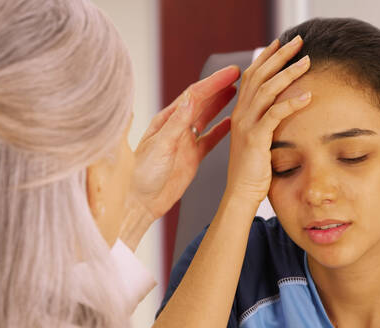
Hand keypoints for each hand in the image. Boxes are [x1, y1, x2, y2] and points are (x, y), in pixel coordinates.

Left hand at [130, 66, 240, 222]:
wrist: (140, 202)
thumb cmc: (141, 174)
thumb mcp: (160, 145)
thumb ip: (177, 123)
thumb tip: (191, 99)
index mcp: (166, 120)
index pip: (194, 95)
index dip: (214, 82)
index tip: (231, 72)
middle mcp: (176, 128)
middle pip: (202, 102)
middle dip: (220, 87)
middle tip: (240, 76)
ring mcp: (185, 143)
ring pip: (207, 118)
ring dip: (221, 104)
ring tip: (237, 92)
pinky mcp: (192, 158)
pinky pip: (210, 140)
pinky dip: (221, 131)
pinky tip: (232, 123)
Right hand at [225, 35, 311, 205]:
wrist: (240, 194)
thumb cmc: (253, 172)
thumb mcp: (258, 142)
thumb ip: (266, 124)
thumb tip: (281, 112)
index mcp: (240, 113)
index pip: (251, 76)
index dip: (266, 57)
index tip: (280, 43)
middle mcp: (240, 114)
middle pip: (259, 75)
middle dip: (279, 55)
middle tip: (298, 41)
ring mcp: (246, 125)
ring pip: (267, 90)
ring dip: (288, 73)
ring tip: (307, 61)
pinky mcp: (255, 138)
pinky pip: (275, 114)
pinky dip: (292, 103)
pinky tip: (307, 96)